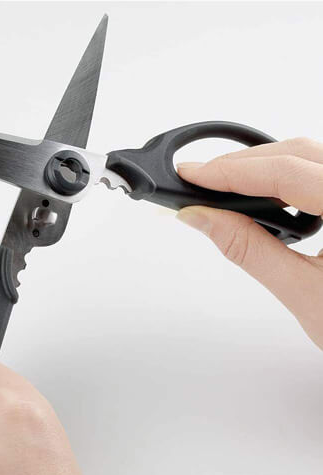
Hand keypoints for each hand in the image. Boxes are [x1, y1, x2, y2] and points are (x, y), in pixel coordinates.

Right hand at [176, 137, 322, 349]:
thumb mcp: (304, 293)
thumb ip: (248, 250)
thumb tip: (202, 218)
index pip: (288, 173)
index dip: (232, 171)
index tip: (192, 175)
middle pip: (298, 153)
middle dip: (242, 165)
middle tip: (199, 180)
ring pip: (309, 157)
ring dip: (261, 168)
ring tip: (221, 188)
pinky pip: (317, 172)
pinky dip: (283, 178)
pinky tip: (258, 193)